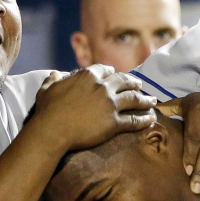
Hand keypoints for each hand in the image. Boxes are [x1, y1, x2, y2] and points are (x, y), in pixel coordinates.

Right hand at [31, 65, 156, 151]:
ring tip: (152, 101)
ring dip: (145, 99)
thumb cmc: (47, 110)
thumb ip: (52, 80)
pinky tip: (152, 119)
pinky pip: (133, 120)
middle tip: (140, 85)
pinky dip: (144, 120)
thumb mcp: (46, 90)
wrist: (53, 130)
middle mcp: (103, 87)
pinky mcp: (114, 122)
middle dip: (133, 82)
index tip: (116, 74)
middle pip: (124, 81)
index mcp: (88, 76)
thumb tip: (53, 74)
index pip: (105, 70)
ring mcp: (110, 104)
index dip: (112, 72)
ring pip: (133, 99)